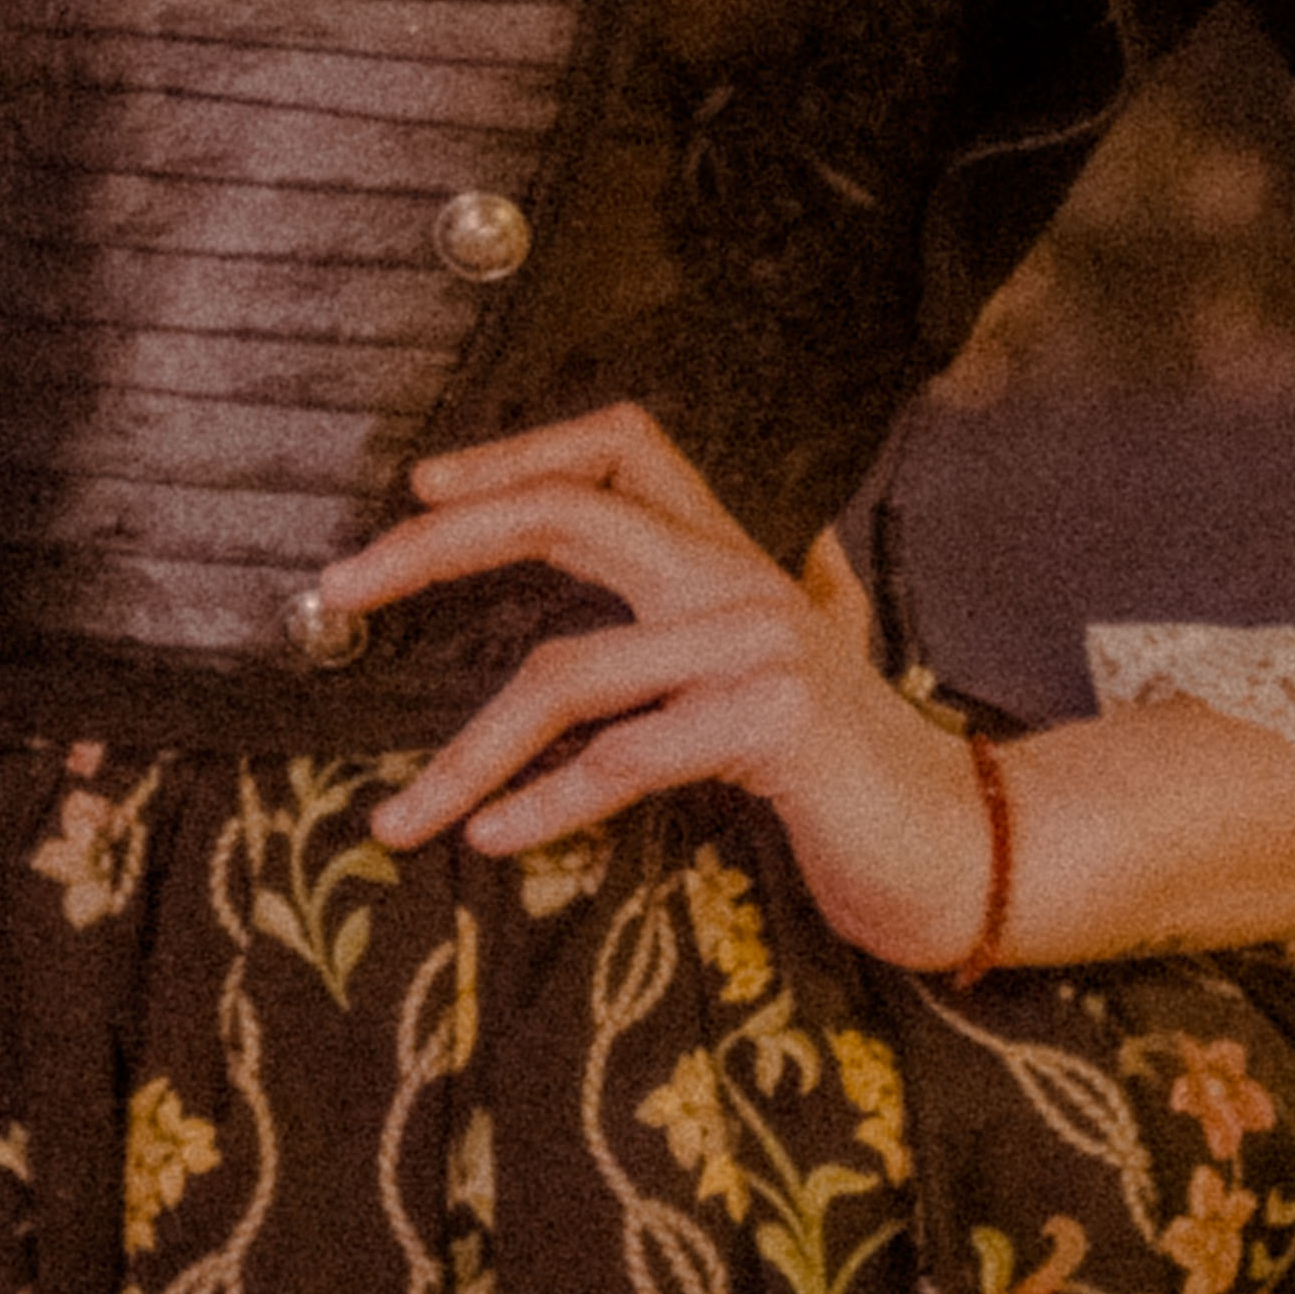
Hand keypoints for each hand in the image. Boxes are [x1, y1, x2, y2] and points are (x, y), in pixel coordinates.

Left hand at [342, 405, 1006, 968]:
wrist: (957, 848)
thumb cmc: (844, 779)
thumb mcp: (762, 684)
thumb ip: (695, 641)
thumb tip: (606, 640)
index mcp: (730, 557)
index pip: (622, 445)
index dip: (514, 450)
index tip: (417, 491)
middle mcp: (742, 578)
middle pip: (567, 513)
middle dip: (434, 548)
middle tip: (338, 591)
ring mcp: (761, 644)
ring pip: (569, 672)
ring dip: (464, 753)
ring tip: (399, 815)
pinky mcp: (774, 723)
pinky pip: (626, 756)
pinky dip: (546, 802)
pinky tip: (493, 836)